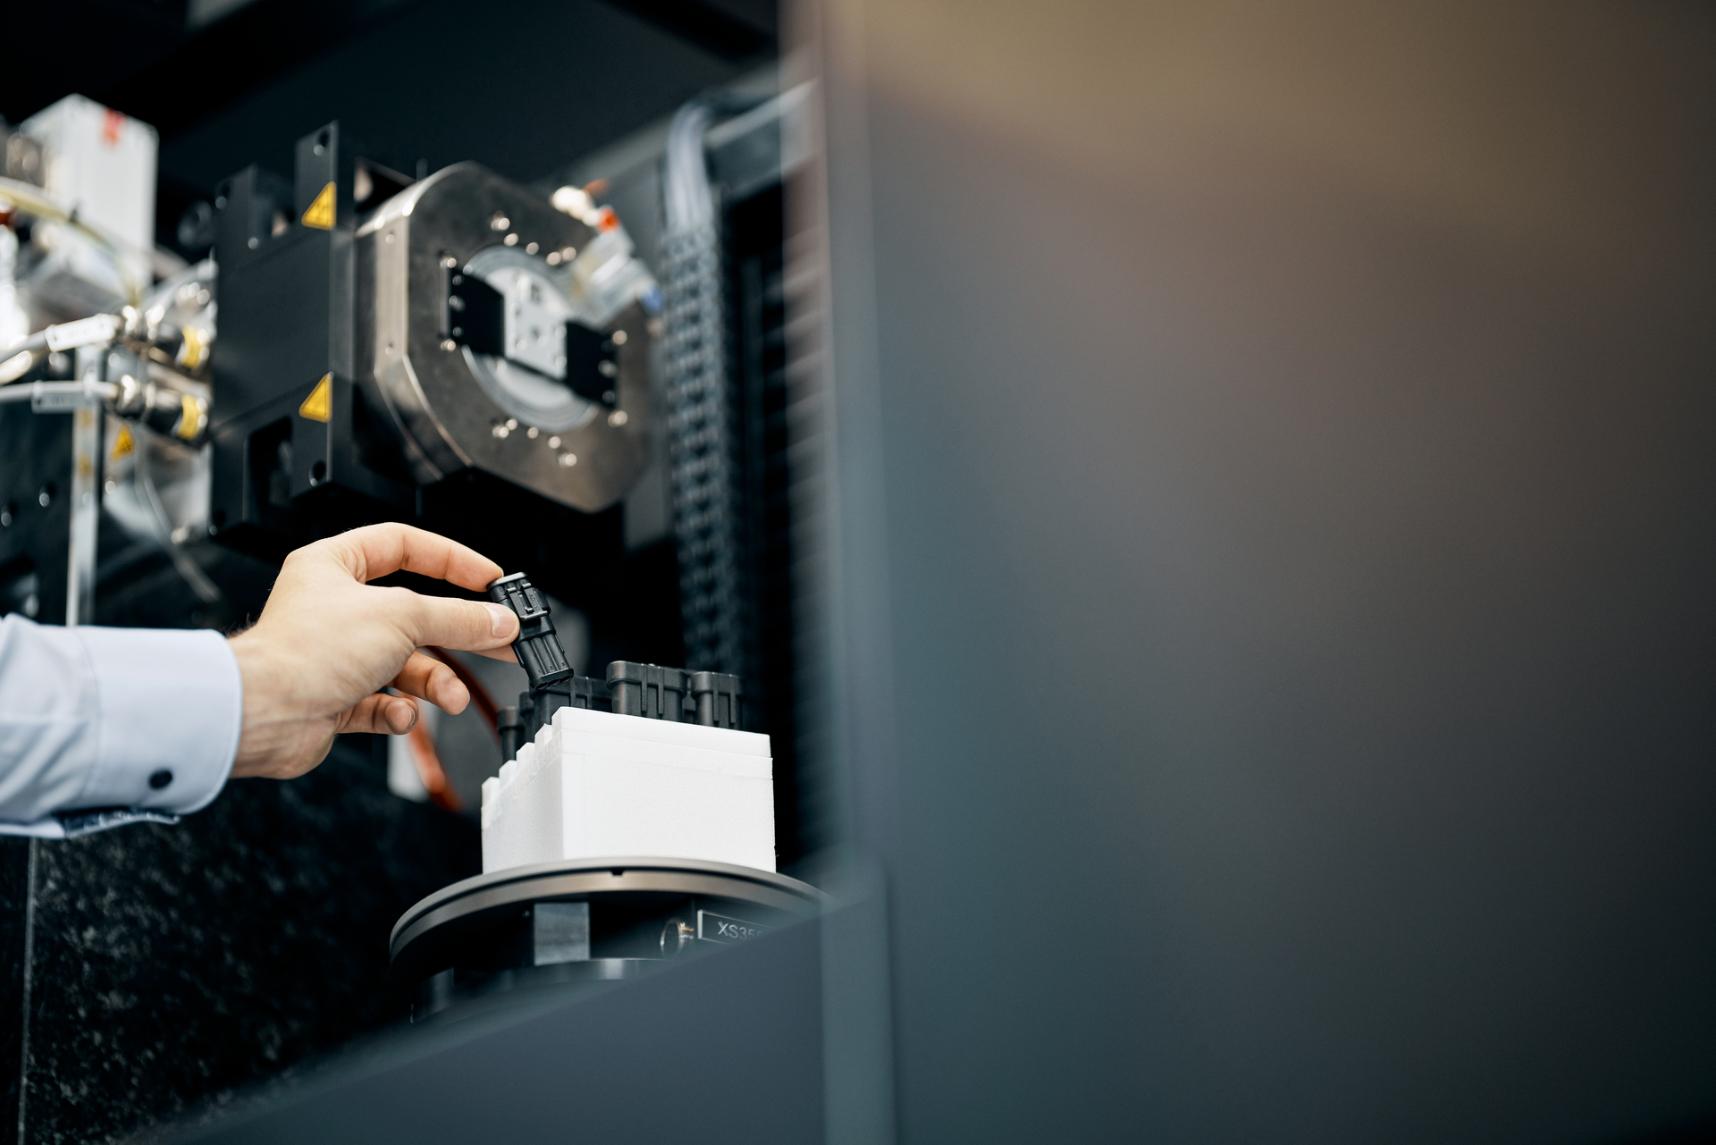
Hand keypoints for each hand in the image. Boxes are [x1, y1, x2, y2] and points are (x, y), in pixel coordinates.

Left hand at [226, 523, 519, 779]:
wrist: (264, 715)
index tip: (489, 579)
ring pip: (404, 664)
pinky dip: (399, 711)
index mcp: (335, 566)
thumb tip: (498, 620)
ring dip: (434, 683)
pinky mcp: (336, 698)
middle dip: (458, 633)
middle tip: (501, 642)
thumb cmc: (303, 652)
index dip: (452, 560)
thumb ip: (458, 618)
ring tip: (451, 696)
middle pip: (415, 612)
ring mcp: (336, 655)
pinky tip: (400, 714)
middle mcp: (334, 608)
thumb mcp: (401, 618)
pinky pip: (383, 702)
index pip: (405, 546)